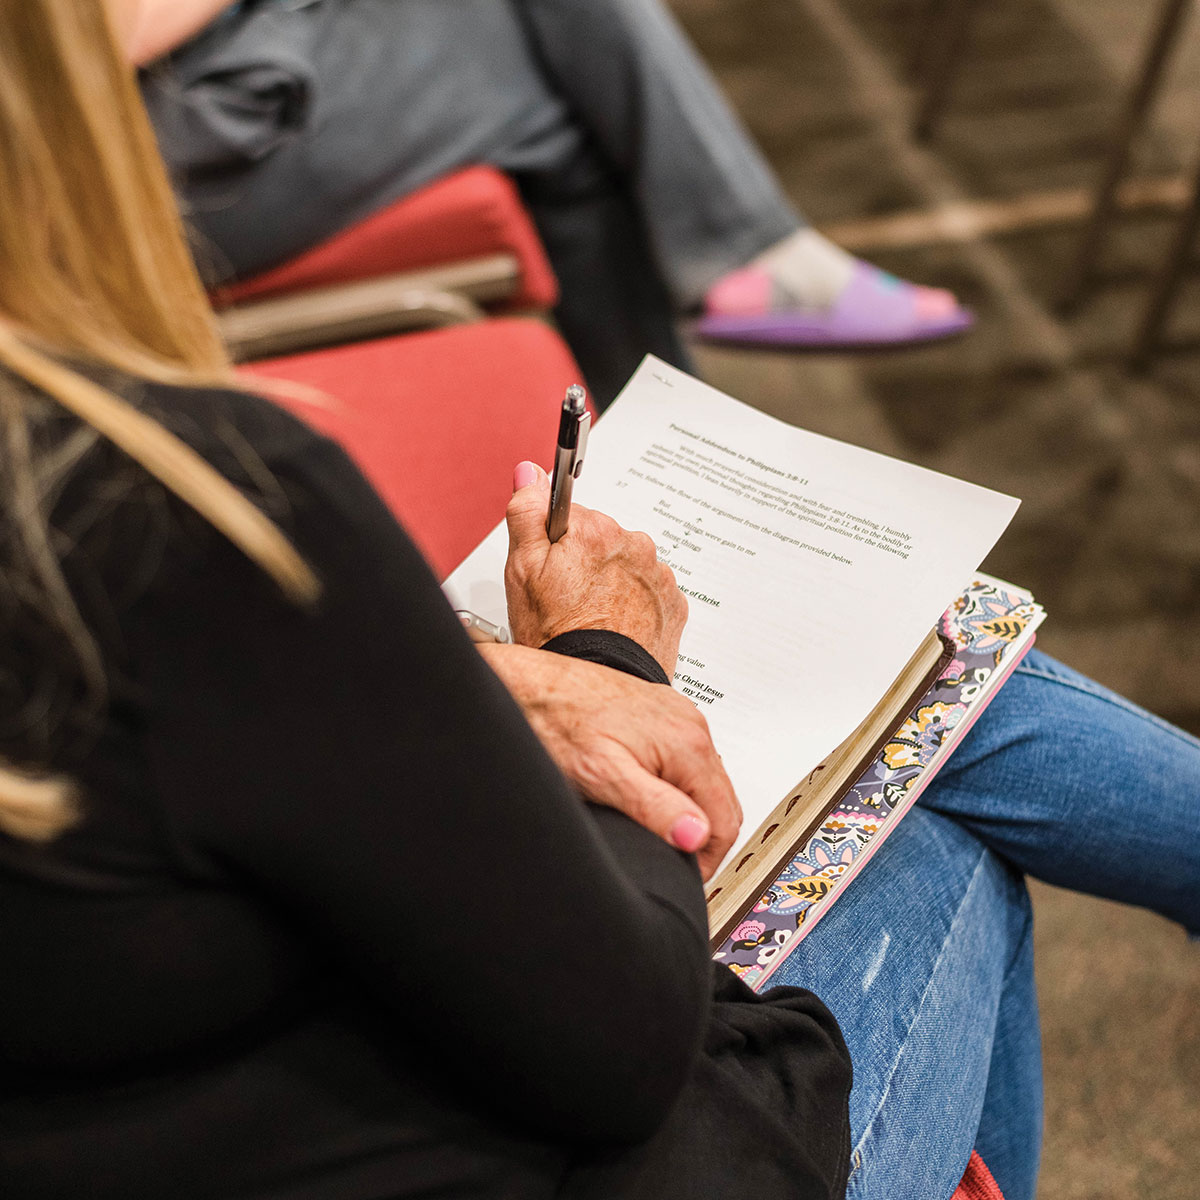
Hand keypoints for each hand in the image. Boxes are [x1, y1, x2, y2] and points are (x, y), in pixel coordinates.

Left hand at [479, 643, 741, 879]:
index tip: (686, 873)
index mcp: (688, 744)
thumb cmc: (559, 722)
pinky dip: (675, 783)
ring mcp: (678, 715)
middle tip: (672, 857)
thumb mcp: (604, 777)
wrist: (532, 683)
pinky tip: (647, 792)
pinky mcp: (661, 712)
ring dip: (689, 809)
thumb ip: (655, 809)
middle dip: (702, 835)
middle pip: (722, 800)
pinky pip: (686, 758)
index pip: (726, 821)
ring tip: (657, 828)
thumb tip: (695, 836)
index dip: (707, 858)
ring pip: (705, 780)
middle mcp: (691, 724)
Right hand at [504, 462, 686, 676]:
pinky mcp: (673, 605)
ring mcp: (657, 576)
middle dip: (584, 563)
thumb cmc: (558, 634)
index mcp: (596, 530)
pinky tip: (613, 626)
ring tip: (590, 617)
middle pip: (601, 541)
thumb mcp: (522, 569)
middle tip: (566, 600)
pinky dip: (633, 605)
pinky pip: (649, 594)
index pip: (571, 517)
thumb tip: (531, 473)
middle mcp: (634, 546)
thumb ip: (527, 512)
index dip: (555, 545)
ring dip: (611, 584)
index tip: (552, 568)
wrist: (598, 684)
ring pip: (626, 568)